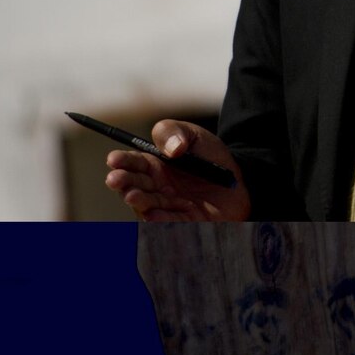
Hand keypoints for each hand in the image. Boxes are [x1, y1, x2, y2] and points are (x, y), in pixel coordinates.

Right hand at [105, 120, 251, 221]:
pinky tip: (151, 215)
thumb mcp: (194, 135)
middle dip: (123, 182)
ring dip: (139, 201)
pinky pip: (170, 222)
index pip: (132, 163)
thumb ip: (175, 132)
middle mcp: (156, 188)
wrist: (241, 179)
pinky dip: (161, 220)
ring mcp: (168, 206)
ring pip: (148, 205)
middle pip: (135, 185)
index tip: (113, 159)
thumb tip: (172, 148)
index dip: (121, 161)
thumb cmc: (211, 156)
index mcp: (154, 165)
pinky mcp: (184, 221)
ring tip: (133, 195)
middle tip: (115, 179)